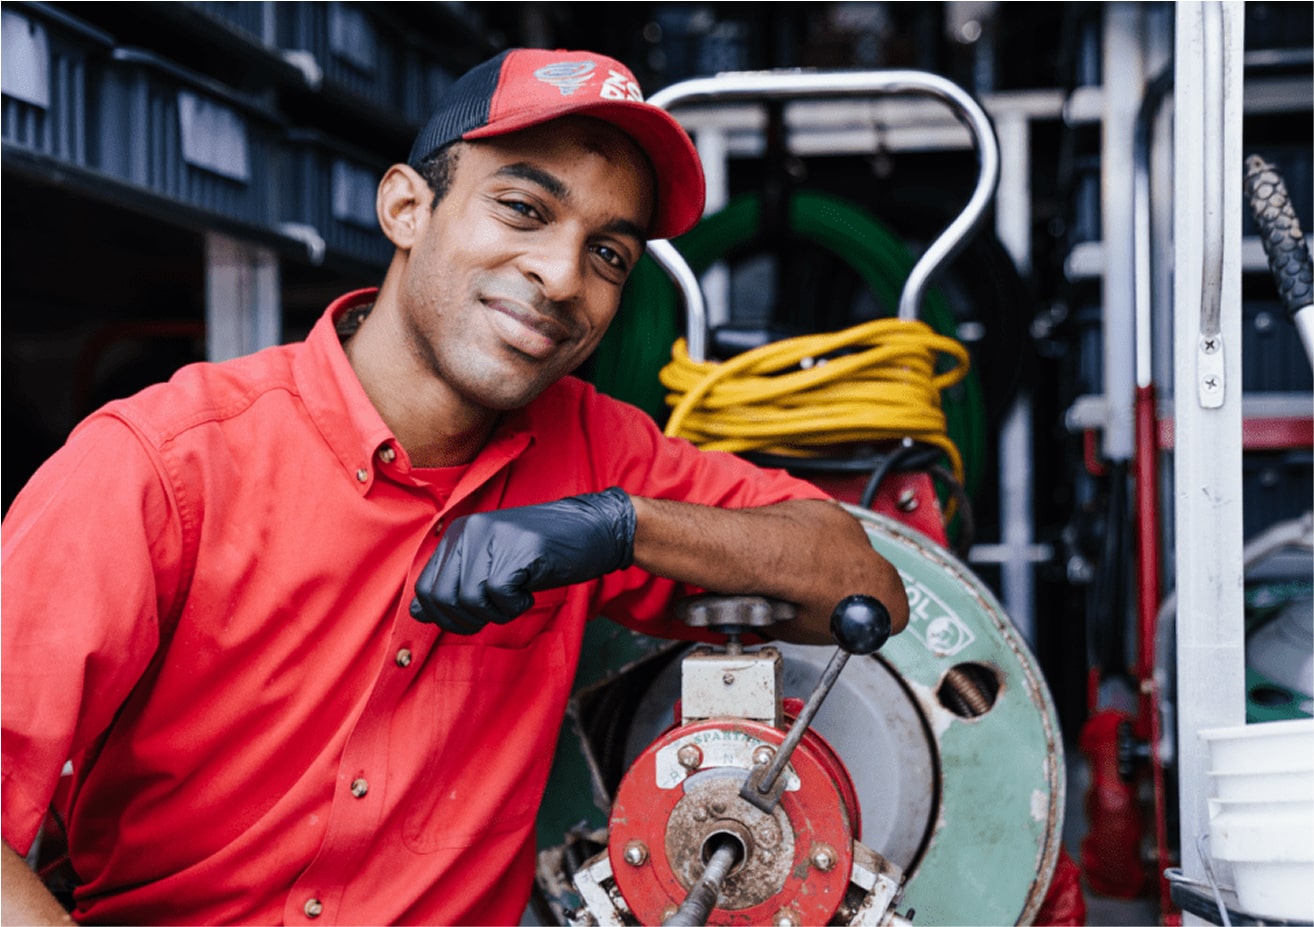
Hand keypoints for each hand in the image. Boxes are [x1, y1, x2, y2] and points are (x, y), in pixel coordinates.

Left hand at [410, 487, 635, 633]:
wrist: (592, 529)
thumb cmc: (542, 551)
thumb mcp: (491, 563)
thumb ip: (455, 582)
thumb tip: (418, 613)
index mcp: (459, 533)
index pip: (425, 587)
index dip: (443, 617)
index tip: (469, 620)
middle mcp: (471, 530)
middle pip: (443, 597)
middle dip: (466, 620)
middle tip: (495, 613)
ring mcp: (495, 538)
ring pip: (469, 599)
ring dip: (494, 613)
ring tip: (515, 598)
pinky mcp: (520, 549)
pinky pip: (499, 595)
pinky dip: (514, 606)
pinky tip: (529, 592)